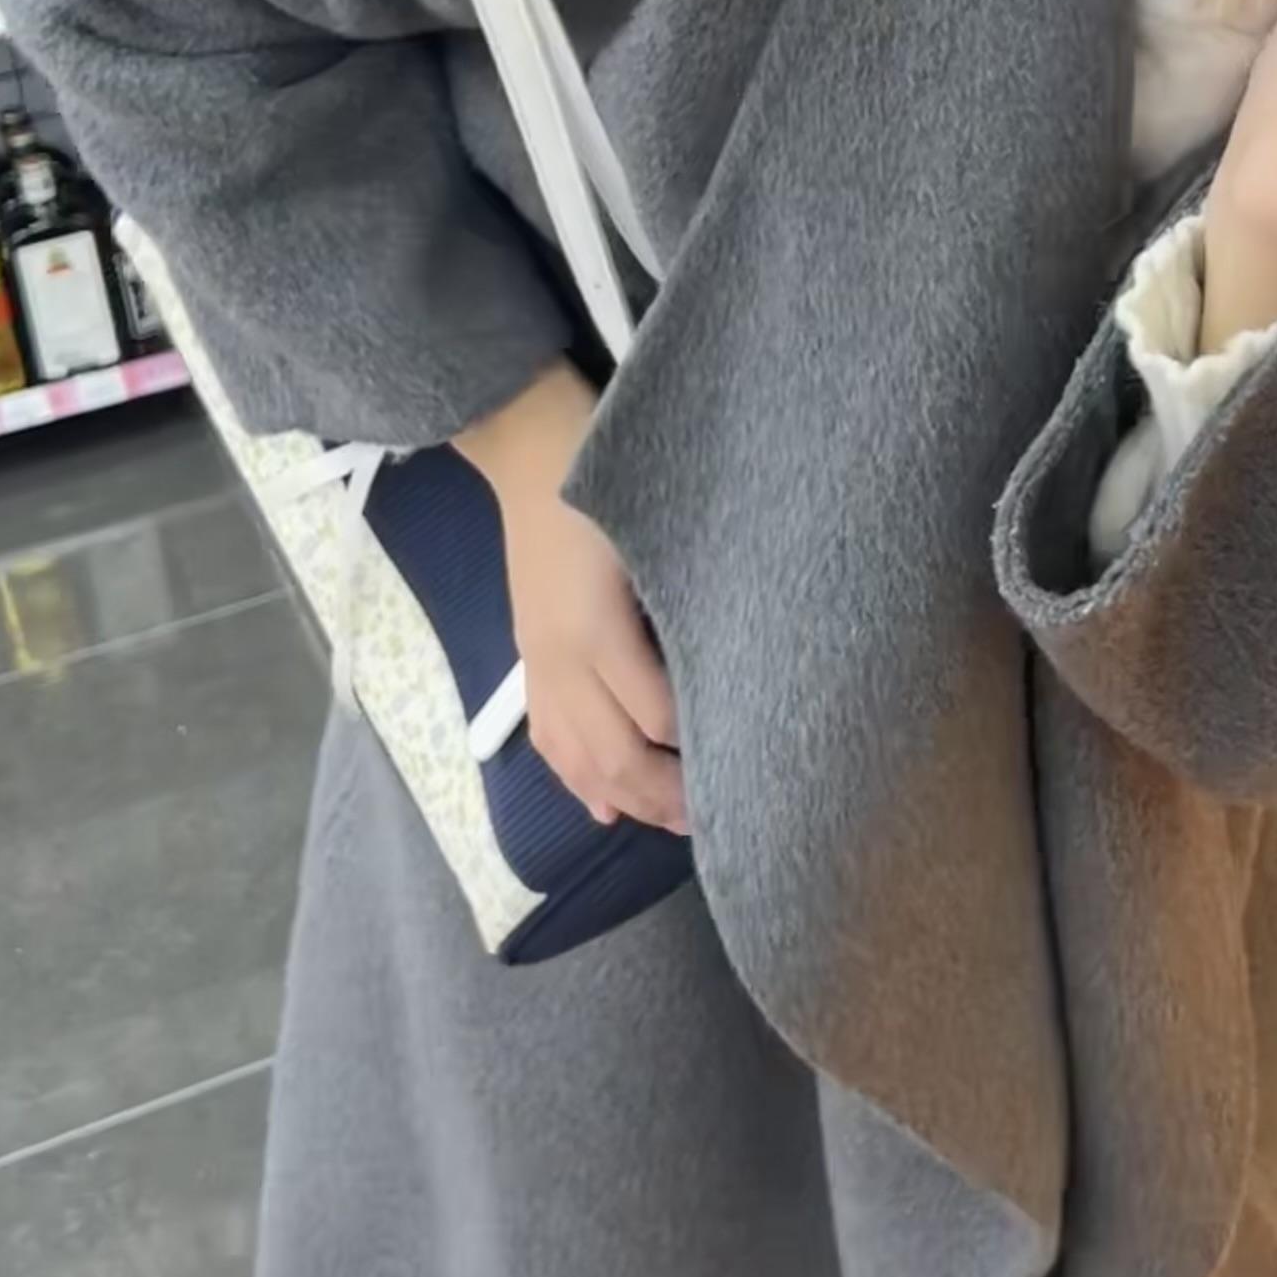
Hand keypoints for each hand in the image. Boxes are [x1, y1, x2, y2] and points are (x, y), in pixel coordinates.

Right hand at [458, 363, 687, 833]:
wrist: (533, 452)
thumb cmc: (607, 488)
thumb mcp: (660, 539)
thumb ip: (689, 599)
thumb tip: (732, 658)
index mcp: (599, 629)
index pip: (656, 717)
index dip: (697, 750)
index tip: (749, 762)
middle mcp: (563, 660)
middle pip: (616, 755)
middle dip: (666, 796)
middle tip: (720, 819)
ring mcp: (539, 664)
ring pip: (579, 758)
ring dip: (627, 798)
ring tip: (673, 823)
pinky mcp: (528, 661)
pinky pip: (548, 738)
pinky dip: (576, 779)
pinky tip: (602, 807)